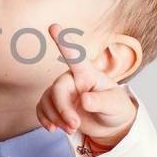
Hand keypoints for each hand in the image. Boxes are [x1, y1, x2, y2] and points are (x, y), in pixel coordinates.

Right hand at [37, 22, 137, 146]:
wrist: (110, 124)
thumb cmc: (115, 108)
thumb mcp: (115, 105)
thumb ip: (102, 102)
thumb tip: (85, 101)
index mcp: (88, 73)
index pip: (75, 56)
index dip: (64, 42)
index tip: (54, 27)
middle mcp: (72, 79)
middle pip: (57, 89)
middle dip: (63, 109)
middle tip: (74, 126)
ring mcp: (62, 91)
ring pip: (47, 101)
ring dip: (56, 118)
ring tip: (71, 129)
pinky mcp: (54, 104)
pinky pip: (41, 108)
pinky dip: (45, 119)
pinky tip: (53, 128)